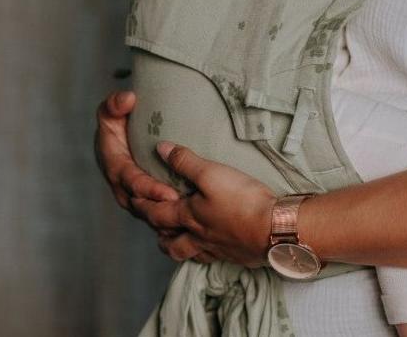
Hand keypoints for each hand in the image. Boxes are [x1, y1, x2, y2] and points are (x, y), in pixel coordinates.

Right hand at [95, 91, 180, 218]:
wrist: (122, 130)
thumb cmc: (117, 119)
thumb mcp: (112, 109)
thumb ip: (115, 104)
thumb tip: (128, 99)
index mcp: (113, 165)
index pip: (131, 181)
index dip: (149, 189)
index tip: (169, 193)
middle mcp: (121, 184)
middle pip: (142, 202)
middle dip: (162, 208)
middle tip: (187, 211)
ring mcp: (132, 193)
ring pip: (149, 212)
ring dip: (167, 217)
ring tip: (191, 219)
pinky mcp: (144, 197)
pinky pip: (156, 212)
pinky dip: (170, 218)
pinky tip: (190, 220)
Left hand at [133, 142, 277, 266]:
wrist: (273, 229)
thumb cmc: (241, 200)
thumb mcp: (211, 173)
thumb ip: (185, 161)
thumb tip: (160, 149)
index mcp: (188, 217)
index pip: (157, 213)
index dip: (143, 206)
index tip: (132, 200)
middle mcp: (197, 237)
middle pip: (169, 240)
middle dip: (157, 231)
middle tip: (151, 224)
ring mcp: (216, 248)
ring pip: (187, 253)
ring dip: (176, 247)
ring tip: (173, 241)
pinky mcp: (234, 254)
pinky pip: (210, 258)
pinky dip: (202, 253)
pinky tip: (210, 248)